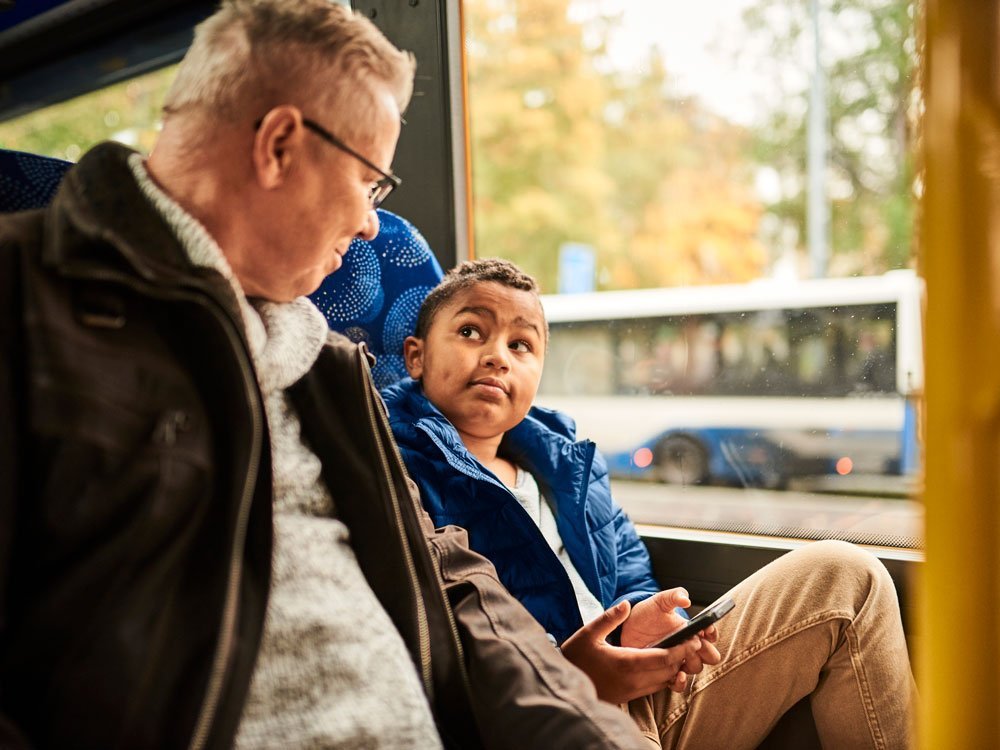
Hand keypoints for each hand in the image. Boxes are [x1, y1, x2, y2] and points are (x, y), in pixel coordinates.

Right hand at [559, 600, 704, 703]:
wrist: (564, 684)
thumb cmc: (575, 657)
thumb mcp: (589, 633)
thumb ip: (610, 618)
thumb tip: (626, 604)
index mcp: (626, 662)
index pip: (664, 658)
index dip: (682, 649)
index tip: (693, 639)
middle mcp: (633, 679)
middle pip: (668, 670)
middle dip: (683, 658)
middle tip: (693, 644)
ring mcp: (631, 690)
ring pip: (663, 681)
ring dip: (674, 668)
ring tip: (681, 653)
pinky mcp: (628, 696)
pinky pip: (654, 687)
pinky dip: (663, 677)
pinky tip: (663, 665)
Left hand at [620, 588, 721, 676]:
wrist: (627, 627)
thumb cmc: (647, 613)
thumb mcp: (660, 601)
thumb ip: (674, 596)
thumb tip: (686, 599)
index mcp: (690, 630)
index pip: (710, 635)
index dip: (711, 633)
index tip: (705, 630)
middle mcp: (688, 646)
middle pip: (709, 655)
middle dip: (706, 652)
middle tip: (695, 645)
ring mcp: (677, 660)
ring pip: (695, 668)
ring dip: (692, 664)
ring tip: (683, 657)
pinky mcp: (665, 671)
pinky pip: (679, 684)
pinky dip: (681, 682)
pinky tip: (678, 675)